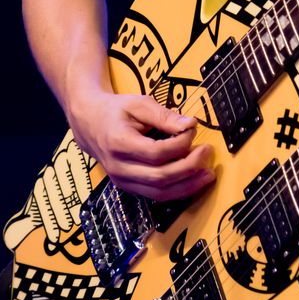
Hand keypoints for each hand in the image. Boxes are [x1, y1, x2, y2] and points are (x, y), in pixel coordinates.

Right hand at [66, 91, 213, 199]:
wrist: (90, 123)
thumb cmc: (116, 111)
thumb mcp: (139, 104)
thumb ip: (164, 115)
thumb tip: (191, 125)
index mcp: (118, 143)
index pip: (156, 153)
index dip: (179, 144)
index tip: (192, 130)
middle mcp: (118, 167)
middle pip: (160, 177)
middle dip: (189, 167)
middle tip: (208, 152)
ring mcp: (122, 181)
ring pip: (159, 193)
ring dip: (187, 186)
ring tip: (208, 174)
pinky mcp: (128, 187)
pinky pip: (156, 195)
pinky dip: (177, 191)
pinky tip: (193, 181)